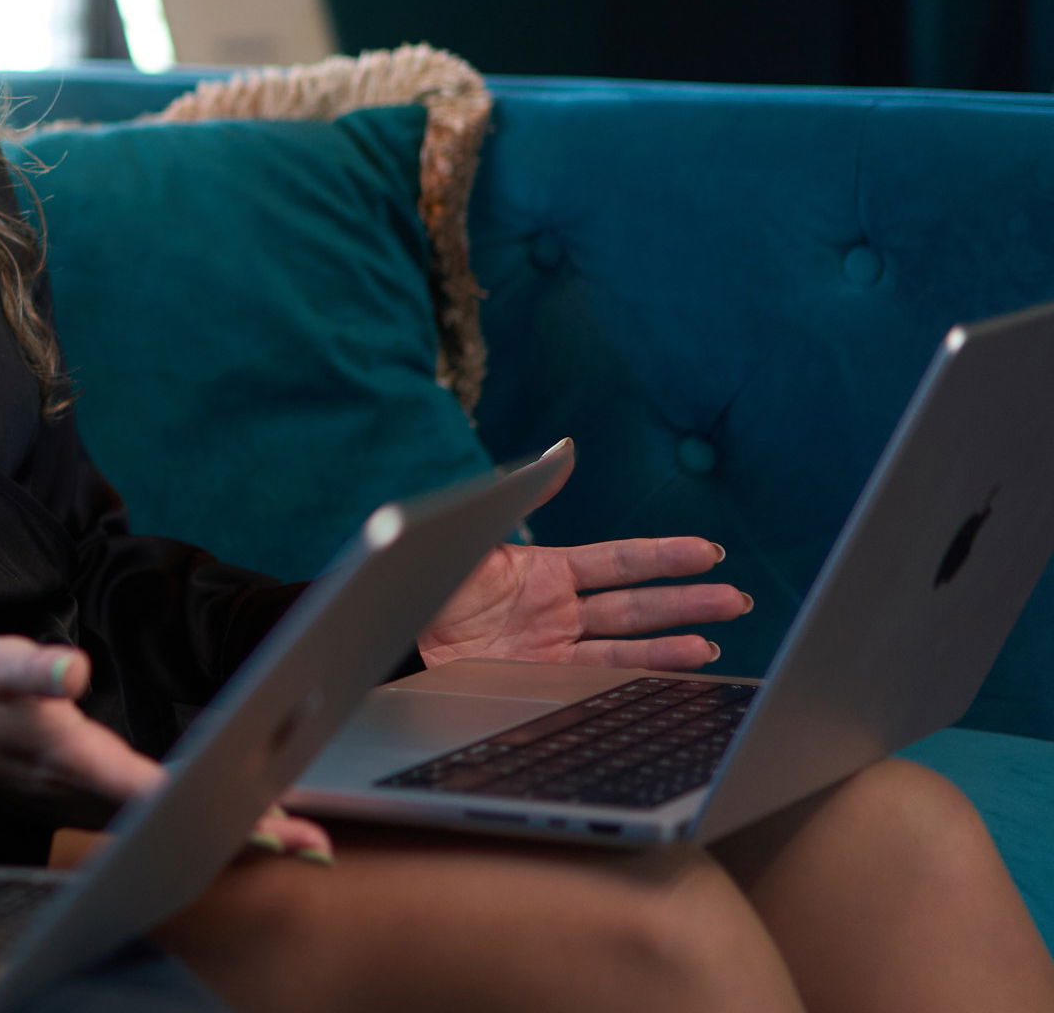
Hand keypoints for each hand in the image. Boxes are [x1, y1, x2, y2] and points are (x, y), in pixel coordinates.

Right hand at [0, 636, 327, 860]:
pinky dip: (214, 823)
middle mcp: (92, 794)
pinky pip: (169, 822)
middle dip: (242, 833)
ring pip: (178, 828)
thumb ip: (33, 668)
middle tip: (312, 846)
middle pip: (178, 821)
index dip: (199, 802)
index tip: (247, 815)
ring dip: (238, 834)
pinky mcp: (106, 803)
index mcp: (73, 759)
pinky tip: (255, 819)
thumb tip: (71, 667)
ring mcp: (101, 805)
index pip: (145, 788)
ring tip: (308, 841)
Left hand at [417, 452, 750, 670]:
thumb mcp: (474, 532)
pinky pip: (602, 674)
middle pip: (636, 603)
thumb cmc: (427, 575)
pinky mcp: (543, 677)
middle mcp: (558, 607)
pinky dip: (642, 673)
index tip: (709, 552)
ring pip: (628, 642)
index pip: (619, 560)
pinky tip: (678, 670)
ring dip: (675, 641)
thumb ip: (522, 496)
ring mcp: (553, 644)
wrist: (390, 629)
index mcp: (546, 568)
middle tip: (736, 599)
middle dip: (687, 601)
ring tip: (717, 640)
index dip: (664, 556)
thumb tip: (563, 451)